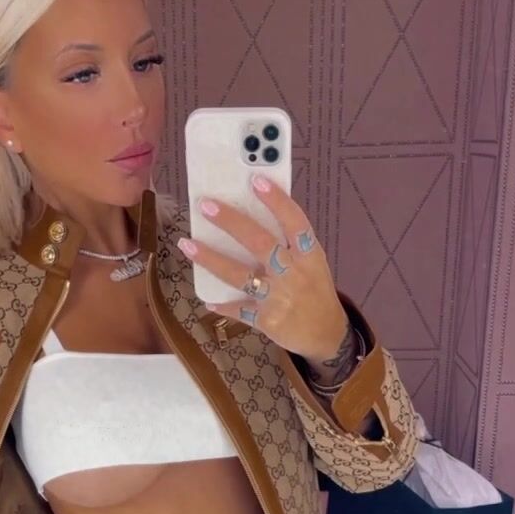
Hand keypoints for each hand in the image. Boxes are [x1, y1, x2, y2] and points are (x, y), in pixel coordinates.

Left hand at [177, 174, 348, 363]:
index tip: (256, 180)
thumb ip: (290, 244)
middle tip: (205, 205)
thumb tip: (253, 213)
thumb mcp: (313, 263)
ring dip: (211, 259)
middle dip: (231, 222)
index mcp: (309, 255)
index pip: (295, 222)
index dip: (277, 201)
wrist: (326, 333)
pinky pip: (239, 310)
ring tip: (188, 243)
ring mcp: (278, 298)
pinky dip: (224, 305)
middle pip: (260, 243)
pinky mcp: (266, 320)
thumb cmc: (315, 290)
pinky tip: (208, 300)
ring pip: (240, 275)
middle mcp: (293, 274)